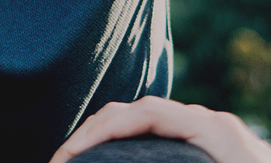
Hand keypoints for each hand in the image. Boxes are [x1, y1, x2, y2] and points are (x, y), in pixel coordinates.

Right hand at [49, 97, 270, 162]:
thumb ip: (187, 161)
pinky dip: (127, 139)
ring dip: (108, 134)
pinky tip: (112, 160)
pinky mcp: (210, 142)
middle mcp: (207, 121)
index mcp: (209, 129)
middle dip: (92, 131)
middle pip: (136, 111)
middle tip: (59, 161)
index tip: (66, 155)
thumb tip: (143, 128)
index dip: (97, 131)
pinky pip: (158, 131)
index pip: (139, 115)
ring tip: (76, 160)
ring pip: (145, 119)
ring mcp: (208, 129)